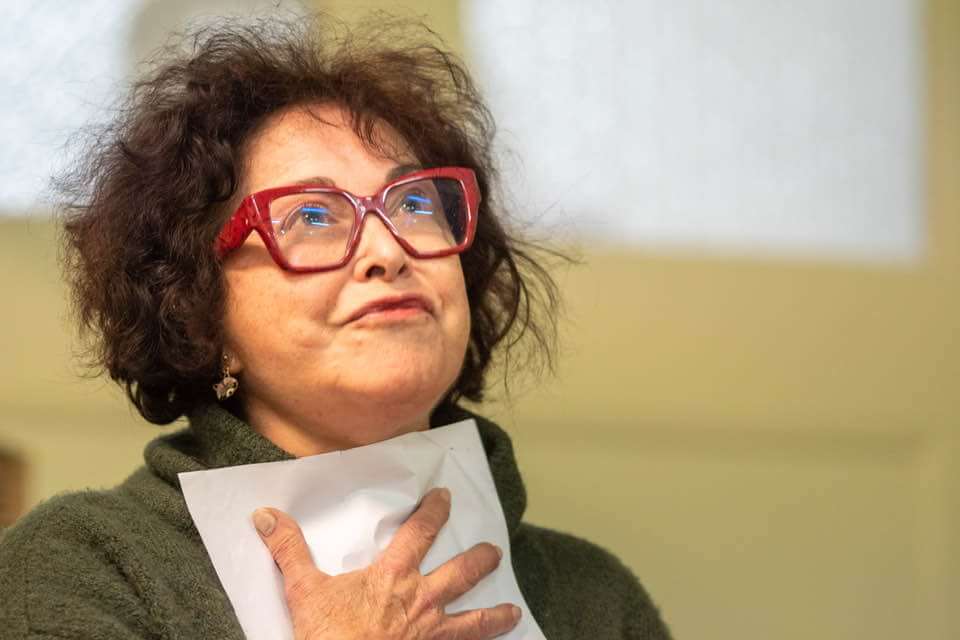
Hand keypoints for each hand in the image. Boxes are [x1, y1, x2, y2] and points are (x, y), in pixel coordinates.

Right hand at [252, 487, 521, 639]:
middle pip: (460, 573)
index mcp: (393, 576)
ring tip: (514, 612)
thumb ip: (289, 550)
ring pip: (474, 622)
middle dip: (480, 560)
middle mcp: (421, 601)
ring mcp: (431, 635)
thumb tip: (266, 515)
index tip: (445, 497)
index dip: (435, 512)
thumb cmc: (328, 635)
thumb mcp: (303, 590)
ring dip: (495, 616)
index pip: (420, 533)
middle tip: (495, 551)